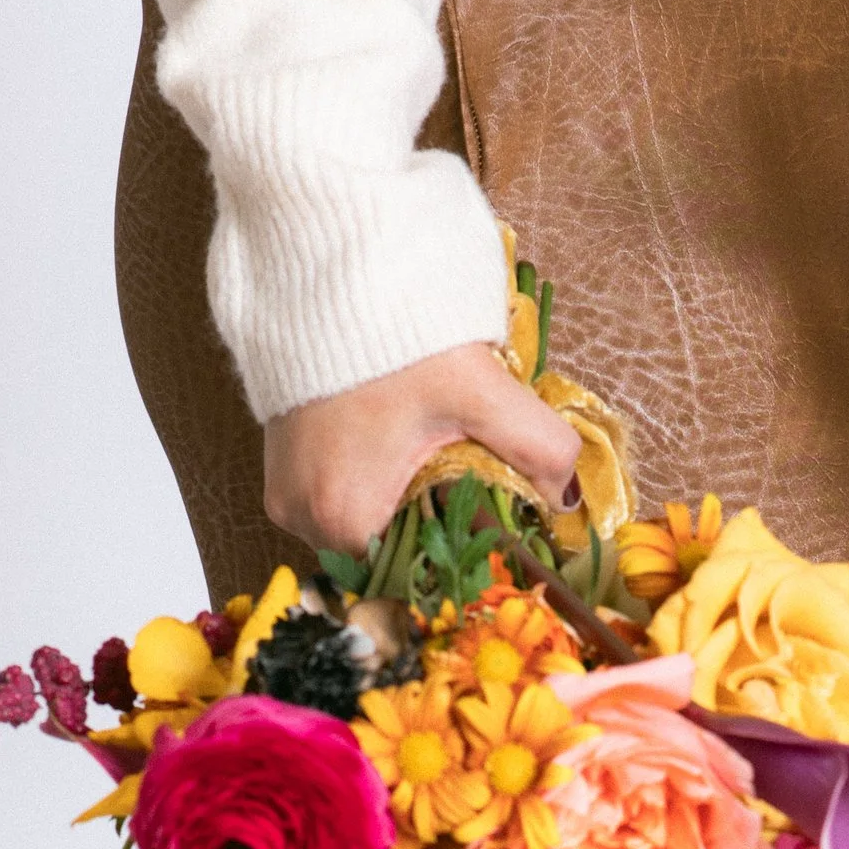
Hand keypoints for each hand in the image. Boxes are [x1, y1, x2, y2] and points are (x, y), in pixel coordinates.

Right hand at [264, 342, 581, 557]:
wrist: (325, 274)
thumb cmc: (394, 335)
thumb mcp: (479, 391)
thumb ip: (537, 447)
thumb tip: (570, 499)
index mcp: (346, 519)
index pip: (412, 574)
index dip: (456, 553)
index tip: (485, 526)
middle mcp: (303, 520)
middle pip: (387, 552)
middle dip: (431, 524)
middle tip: (462, 480)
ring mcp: (284, 495)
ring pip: (361, 526)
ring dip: (400, 502)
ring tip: (427, 455)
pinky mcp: (278, 468)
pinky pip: (333, 497)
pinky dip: (369, 481)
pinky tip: (393, 443)